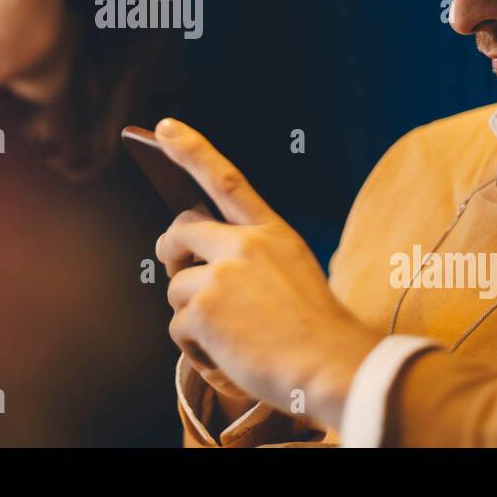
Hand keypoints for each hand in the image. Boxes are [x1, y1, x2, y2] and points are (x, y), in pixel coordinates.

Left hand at [153, 118, 378, 427]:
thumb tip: (197, 262)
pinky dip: (194, 347)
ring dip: (191, 315)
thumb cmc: (316, 331)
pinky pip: (177, 327)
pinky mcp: (203, 310)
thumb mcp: (294, 273)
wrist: (334, 368)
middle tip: (174, 265)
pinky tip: (225, 356)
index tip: (163, 129)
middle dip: (170, 249)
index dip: (191, 150)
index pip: (225, 179)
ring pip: (176, 288)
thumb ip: (251, 257)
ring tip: (228, 337)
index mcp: (272, 232)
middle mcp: (244, 245)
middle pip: (181, 230)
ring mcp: (221, 275)